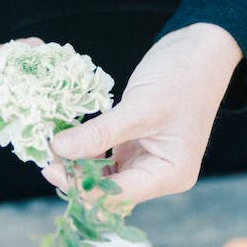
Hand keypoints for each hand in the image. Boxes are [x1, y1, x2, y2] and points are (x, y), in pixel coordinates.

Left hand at [42, 23, 242, 203]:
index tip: (51, 169)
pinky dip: (84, 150)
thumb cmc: (182, 78)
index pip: (118, 196)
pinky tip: (65, 138)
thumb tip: (58, 150)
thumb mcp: (139, 107)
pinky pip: (103, 157)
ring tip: (51, 147)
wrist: (201, 50)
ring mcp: (145, 162)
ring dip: (77, 165)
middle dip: (77, 178)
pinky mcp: (134, 146)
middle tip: (46, 157)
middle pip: (108, 192)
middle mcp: (158, 175)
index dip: (83, 187)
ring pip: (102, 176)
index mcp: (169, 175)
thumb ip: (99, 133)